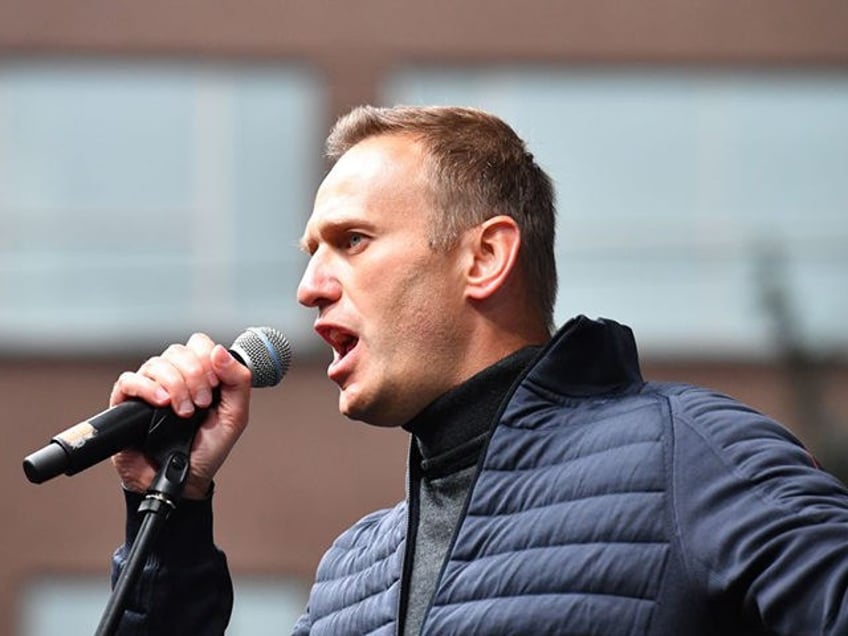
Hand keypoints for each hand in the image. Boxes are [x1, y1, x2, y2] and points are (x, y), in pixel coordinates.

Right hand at [109, 333, 252, 498]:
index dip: (207, 358)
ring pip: (156, 363)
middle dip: (194, 375)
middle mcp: (174, 378)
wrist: (184, 481)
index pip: (199, 344)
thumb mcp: (235, 416)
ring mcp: (150, 389)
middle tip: (202, 403)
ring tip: (184, 412)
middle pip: (177, 351)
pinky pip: (129, 380)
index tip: (216, 384)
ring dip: (175, 385)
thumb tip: (220, 351)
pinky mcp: (126, 403)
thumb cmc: (208, 450)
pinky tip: (162, 403)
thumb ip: (238, 382)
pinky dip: (147, 388)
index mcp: (200, 376)